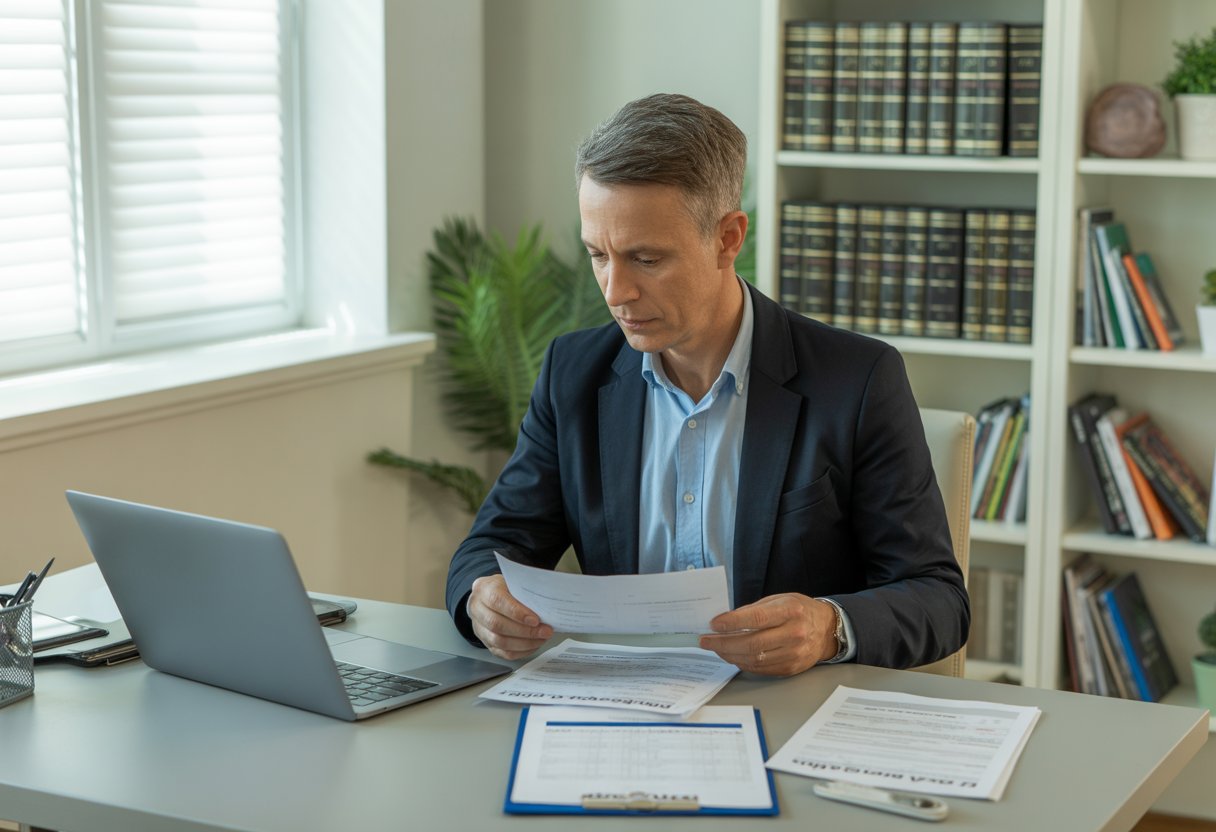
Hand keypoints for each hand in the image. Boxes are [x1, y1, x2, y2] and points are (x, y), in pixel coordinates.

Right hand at [468, 574, 553, 659]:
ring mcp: (479, 627)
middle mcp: (477, 608)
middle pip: (497, 625)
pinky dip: (520, 651)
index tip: (535, 620)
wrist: (489, 596)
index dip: (516, 612)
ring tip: (542, 638)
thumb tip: (546, 606)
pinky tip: (533, 645)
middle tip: (545, 631)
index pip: (497, 601)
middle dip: (525, 631)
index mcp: (483, 589)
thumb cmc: (505, 588)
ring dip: (524, 643)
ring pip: (499, 641)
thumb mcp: (513, 582)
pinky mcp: (485, 642)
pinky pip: (502, 652)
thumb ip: (524, 592)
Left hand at [698, 593, 837, 675]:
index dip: (731, 623)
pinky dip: (743, 663)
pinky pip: (761, 669)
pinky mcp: (790, 668)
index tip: (713, 624)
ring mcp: (794, 654)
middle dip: (723, 643)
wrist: (827, 629)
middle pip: (751, 643)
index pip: (756, 618)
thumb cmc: (800, 610)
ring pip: (754, 659)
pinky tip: (732, 655)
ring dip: (729, 655)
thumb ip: (753, 610)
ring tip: (716, 648)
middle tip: (705, 640)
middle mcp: (794, 634)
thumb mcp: (779, 600)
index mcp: (790, 611)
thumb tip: (725, 621)